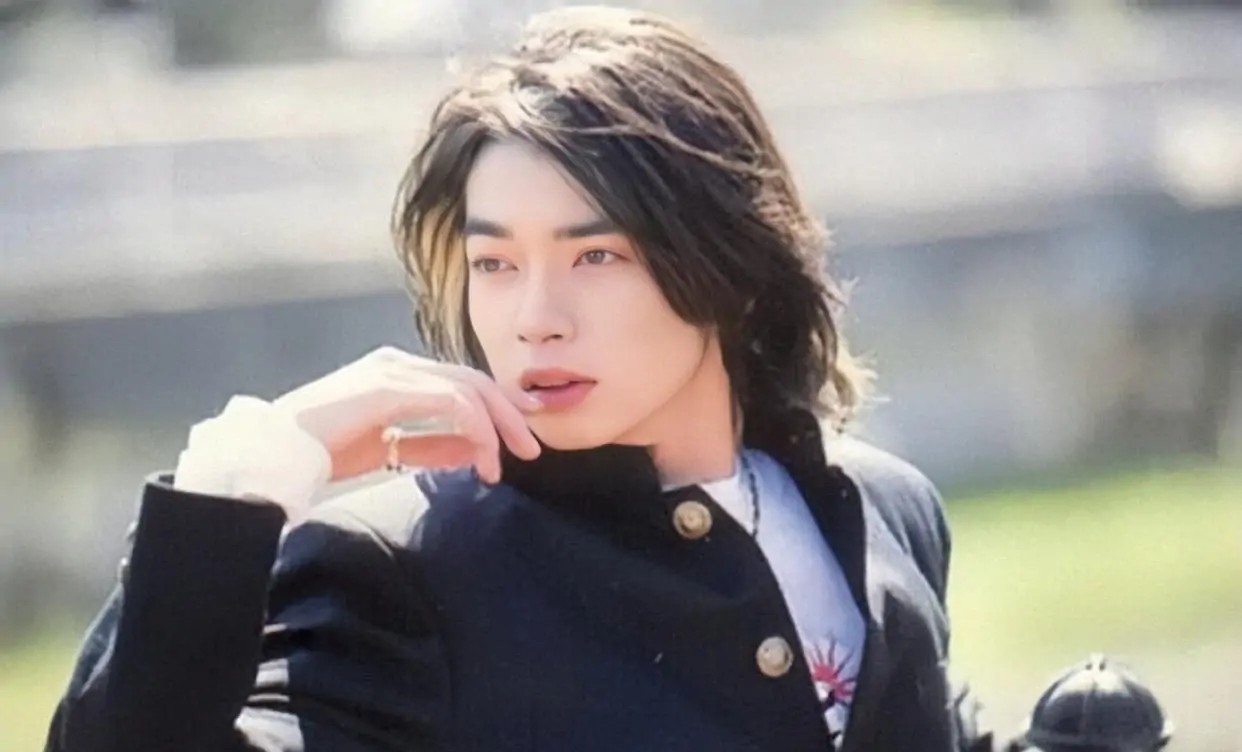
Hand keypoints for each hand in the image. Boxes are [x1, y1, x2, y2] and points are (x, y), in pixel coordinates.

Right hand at [272, 346, 541, 483]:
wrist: (274, 455)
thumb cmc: (322, 455)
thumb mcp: (388, 451)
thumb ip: (430, 447)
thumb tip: (476, 452)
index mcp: (395, 376)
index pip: (460, 384)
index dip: (495, 410)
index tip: (519, 439)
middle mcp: (397, 365)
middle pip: (472, 380)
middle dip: (508, 414)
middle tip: (532, 447)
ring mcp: (392, 372)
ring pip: (467, 388)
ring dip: (497, 425)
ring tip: (508, 460)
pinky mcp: (388, 387)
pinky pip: (451, 402)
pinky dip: (476, 429)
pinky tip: (483, 456)